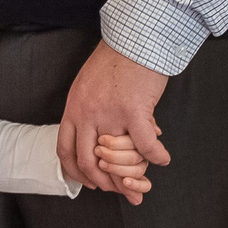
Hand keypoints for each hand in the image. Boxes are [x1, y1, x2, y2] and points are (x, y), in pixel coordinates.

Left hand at [59, 42, 169, 193]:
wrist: (134, 38)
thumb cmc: (116, 59)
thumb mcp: (89, 85)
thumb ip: (89, 109)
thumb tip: (99, 135)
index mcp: (73, 108)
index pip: (64, 150)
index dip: (76, 171)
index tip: (89, 180)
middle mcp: (86, 114)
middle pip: (87, 161)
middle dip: (102, 181)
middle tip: (116, 188)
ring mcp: (109, 114)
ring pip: (113, 159)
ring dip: (127, 175)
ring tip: (139, 179)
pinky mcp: (134, 111)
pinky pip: (145, 145)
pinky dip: (156, 156)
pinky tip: (163, 158)